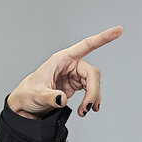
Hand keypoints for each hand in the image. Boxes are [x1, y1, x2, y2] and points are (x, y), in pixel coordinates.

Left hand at [7, 26, 122, 118]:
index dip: (102, 38)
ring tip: (85, 111)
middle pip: (92, 74)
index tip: (118, 30)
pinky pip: (89, 90)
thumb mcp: (36, 95)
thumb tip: (62, 99)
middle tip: (88, 107)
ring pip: (93, 83)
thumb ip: (50, 97)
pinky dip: (90, 100)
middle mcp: (69, 64)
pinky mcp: (74, 85)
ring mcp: (73, 75)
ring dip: (92, 97)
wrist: (23, 105)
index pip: (85, 46)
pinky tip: (86, 108)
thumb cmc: (26, 94)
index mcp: (61, 59)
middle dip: (93, 91)